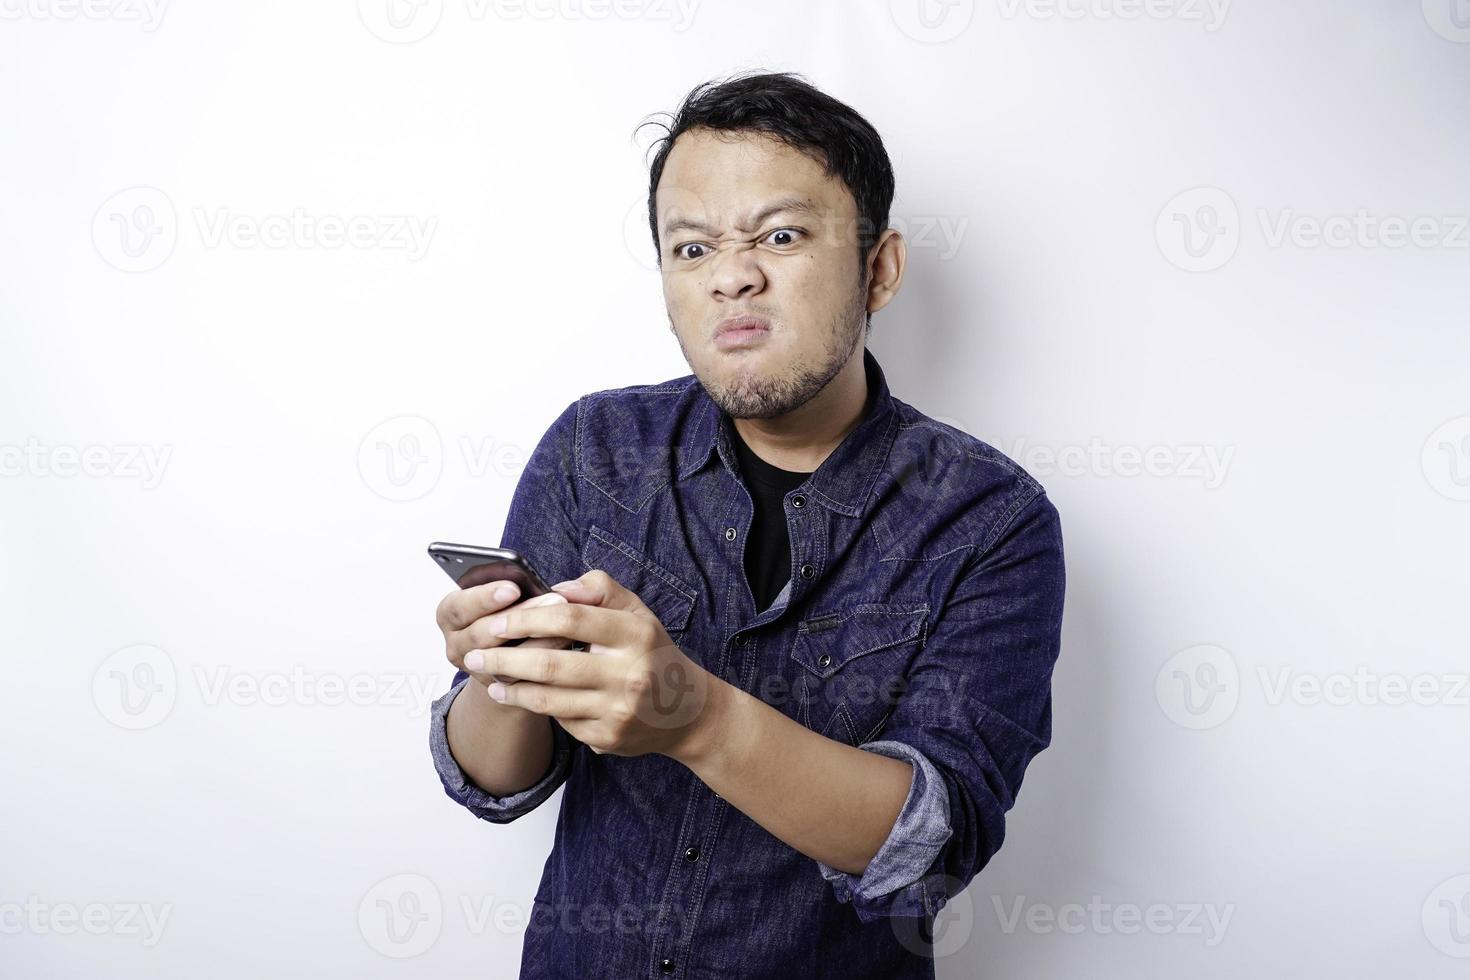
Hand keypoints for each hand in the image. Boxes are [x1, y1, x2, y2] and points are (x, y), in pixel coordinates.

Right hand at [436, 581, 579, 690]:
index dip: (484, 597)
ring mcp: (476, 669)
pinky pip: (519, 677)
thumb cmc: (510, 610)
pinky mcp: (499, 688)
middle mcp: (457, 643)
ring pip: (501, 659)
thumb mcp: (508, 591)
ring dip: (537, 639)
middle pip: (480, 633)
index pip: (459, 605)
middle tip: (553, 599)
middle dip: (519, 616)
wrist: (512, 653)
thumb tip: (565, 587)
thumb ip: (526, 582)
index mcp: (451, 613)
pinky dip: (542, 660)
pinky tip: (567, 644)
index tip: (513, 587)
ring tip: (567, 621)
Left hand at [474, 569, 719, 758]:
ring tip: (489, 679)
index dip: (528, 618)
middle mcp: (629, 674)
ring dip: (511, 689)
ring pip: (549, 700)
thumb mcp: (637, 611)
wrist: (686, 712)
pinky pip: (561, 721)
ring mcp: (618, 710)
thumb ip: (599, 588)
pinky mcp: (608, 738)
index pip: (571, 618)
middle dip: (504, 659)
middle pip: (552, 665)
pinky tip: (519, 697)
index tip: (497, 621)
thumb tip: (555, 587)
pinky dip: (537, 707)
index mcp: (636, 634)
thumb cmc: (652, 652)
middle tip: (472, 656)